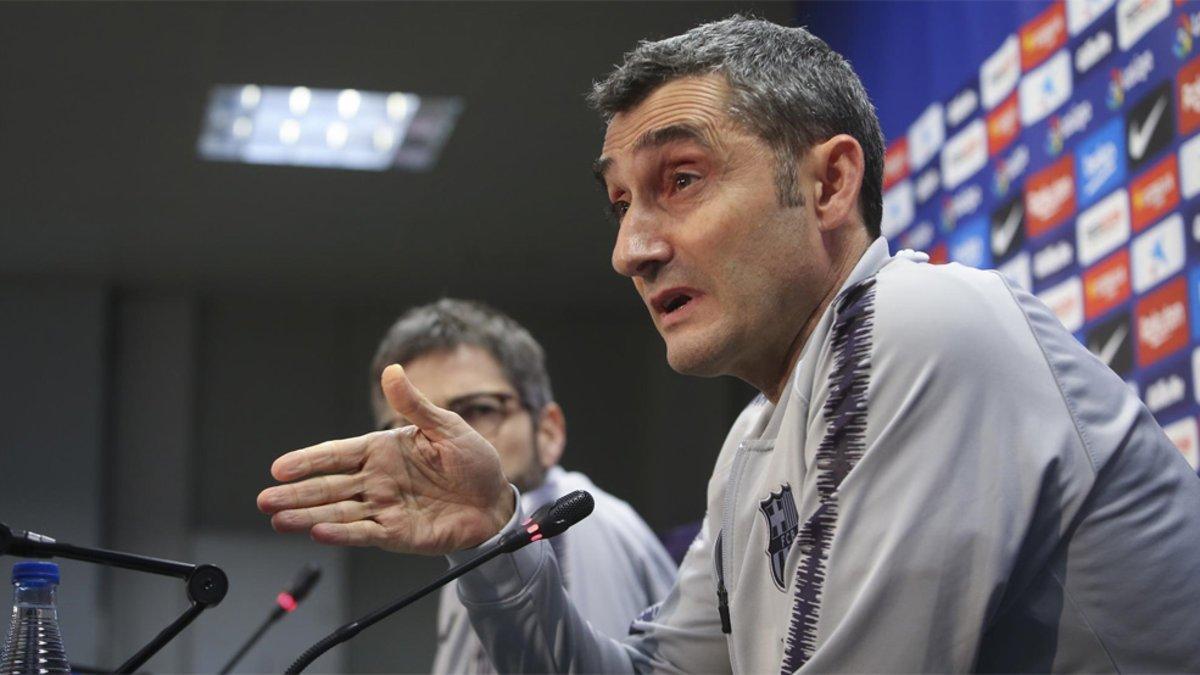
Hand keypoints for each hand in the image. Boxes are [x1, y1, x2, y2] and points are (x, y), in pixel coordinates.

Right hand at [256, 364, 514, 554]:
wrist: (496, 499)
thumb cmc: (473, 461)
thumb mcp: (446, 427)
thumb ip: (415, 405)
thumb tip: (392, 371)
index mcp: (384, 451)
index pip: (337, 455)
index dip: (308, 461)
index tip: (278, 467)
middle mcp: (377, 480)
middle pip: (329, 487)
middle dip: (296, 493)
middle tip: (264, 499)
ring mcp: (385, 508)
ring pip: (339, 512)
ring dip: (308, 516)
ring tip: (279, 519)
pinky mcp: (398, 534)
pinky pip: (364, 533)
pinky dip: (341, 534)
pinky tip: (318, 532)